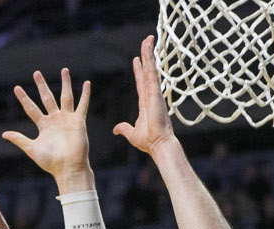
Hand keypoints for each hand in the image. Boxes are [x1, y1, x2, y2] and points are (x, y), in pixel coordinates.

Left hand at [3, 69, 92, 181]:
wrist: (68, 168)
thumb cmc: (50, 162)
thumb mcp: (31, 149)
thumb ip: (19, 139)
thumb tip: (3, 134)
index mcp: (43, 125)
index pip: (31, 108)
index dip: (24, 98)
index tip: (16, 88)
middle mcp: (55, 120)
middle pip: (47, 98)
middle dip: (42, 85)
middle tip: (36, 73)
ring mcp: (67, 119)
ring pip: (65, 97)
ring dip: (65, 83)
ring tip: (64, 70)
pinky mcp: (78, 121)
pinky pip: (82, 105)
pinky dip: (85, 94)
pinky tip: (86, 83)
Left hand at [113, 37, 175, 155]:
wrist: (158, 144)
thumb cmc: (149, 141)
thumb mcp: (132, 133)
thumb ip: (123, 128)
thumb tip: (115, 129)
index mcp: (145, 103)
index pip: (141, 82)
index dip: (139, 70)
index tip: (137, 60)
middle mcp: (151, 95)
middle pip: (147, 71)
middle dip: (146, 56)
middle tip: (146, 42)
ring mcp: (154, 92)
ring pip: (150, 68)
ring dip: (149, 52)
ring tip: (148, 39)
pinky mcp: (155, 91)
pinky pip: (152, 71)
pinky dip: (150, 59)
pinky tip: (148, 48)